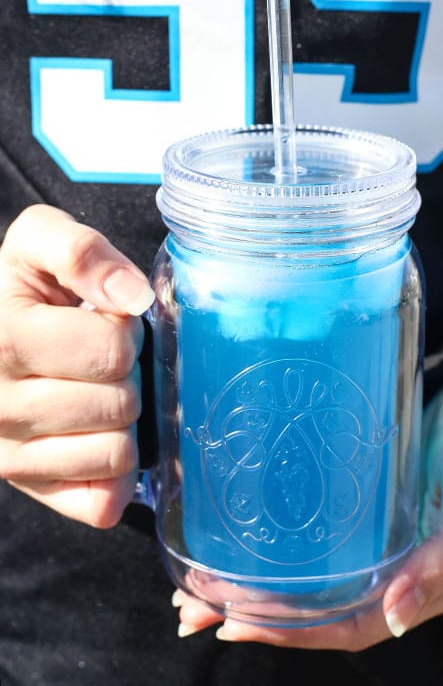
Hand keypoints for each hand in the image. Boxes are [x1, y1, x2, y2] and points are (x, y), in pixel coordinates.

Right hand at [0, 205, 154, 526]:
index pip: (111, 352)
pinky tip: (100, 434)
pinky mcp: (30, 488)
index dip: (126, 330)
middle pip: (120, 404)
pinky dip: (115, 472)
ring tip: (99, 390)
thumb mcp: (39, 239)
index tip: (107, 319)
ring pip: (117, 454)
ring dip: (126, 420)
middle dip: (129, 374)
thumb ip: (82, 251)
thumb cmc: (21, 286)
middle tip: (104, 357)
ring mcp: (10, 457)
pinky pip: (101, 502)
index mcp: (3, 340)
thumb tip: (131, 297)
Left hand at [173, 373, 442, 647]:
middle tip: (194, 607)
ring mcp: (378, 535)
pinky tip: (240, 533)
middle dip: (258, 613)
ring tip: (197, 586)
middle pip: (320, 608)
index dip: (294, 633)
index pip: (352, 625)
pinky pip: (318, 533)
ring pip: (313, 575)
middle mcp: (396, 567)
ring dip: (256, 584)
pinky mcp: (365, 500)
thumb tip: (398, 619)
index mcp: (428, 581)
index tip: (236, 622)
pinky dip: (278, 542)